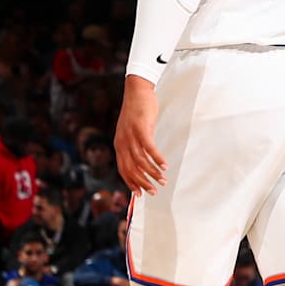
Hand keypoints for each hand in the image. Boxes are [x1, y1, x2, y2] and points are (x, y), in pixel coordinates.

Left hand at [115, 77, 167, 192]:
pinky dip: (157, 158)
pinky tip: (164, 165)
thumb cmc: (137, 111)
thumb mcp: (132, 131)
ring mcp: (131, 135)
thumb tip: (142, 159)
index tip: (140, 194)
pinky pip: (149, 148)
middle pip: (131, 168)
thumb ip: (134, 145)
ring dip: (153, 172)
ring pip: (141, 160)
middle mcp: (122, 142)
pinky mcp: (141, 128)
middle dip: (143, 182)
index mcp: (119, 144)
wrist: (137, 91)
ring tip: (163, 180)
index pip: (123, 169)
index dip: (131, 183)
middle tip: (155, 191)